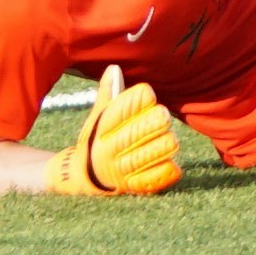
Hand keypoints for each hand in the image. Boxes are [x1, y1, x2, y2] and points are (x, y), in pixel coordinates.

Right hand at [45, 65, 181, 195]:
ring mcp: (119, 170)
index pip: (116, 113)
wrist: (83, 177)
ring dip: (163, 145)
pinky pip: (153, 179)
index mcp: (99, 130)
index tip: (148, 94)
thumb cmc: (98, 138)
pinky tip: (172, 163)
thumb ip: (108, 92)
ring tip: (170, 139)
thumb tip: (114, 67)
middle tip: (164, 116)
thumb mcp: (98, 116)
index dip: (135, 101)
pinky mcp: (132, 187)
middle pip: (133, 134)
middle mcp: (107, 150)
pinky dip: (165, 171)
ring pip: (146, 156)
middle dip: (153, 122)